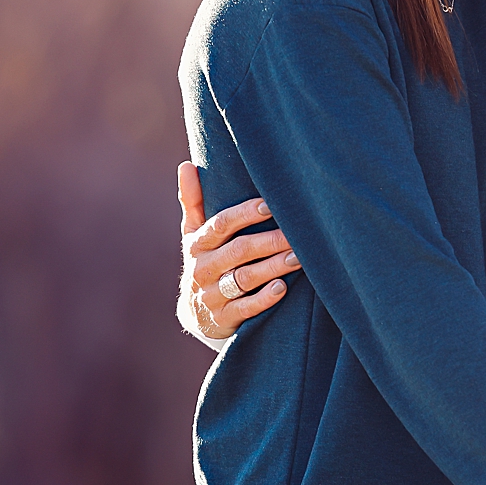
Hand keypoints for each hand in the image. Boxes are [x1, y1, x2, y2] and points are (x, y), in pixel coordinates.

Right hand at [178, 162, 302, 340]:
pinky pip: (245, 308)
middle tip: (298, 233)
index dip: (245, 214)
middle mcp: (203, 268)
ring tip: (299, 257)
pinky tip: (283, 288)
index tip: (271, 205)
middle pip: (238, 251)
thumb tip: (186, 165)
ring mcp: (212, 295)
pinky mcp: (223, 319)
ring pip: (244, 278)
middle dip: (269, 241)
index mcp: (198, 244)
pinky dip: (264, 298)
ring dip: (273, 267)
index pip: (221, 224)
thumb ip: (193, 202)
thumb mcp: (194, 235)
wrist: (197, 314)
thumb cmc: (206, 262)